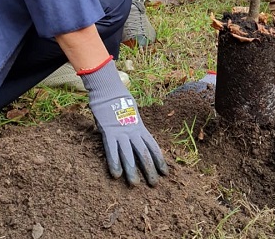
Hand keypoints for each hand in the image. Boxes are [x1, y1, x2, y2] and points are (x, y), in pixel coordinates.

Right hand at [81, 59, 168, 185]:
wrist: (109, 90)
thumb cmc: (120, 102)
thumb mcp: (133, 113)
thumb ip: (135, 126)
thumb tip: (138, 137)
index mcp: (140, 126)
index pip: (153, 146)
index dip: (160, 159)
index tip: (165, 173)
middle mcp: (133, 131)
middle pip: (144, 153)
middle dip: (149, 169)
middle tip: (154, 184)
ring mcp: (121, 131)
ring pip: (129, 154)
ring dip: (132, 170)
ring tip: (135, 184)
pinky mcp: (108, 131)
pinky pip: (111, 149)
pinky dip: (114, 162)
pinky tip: (116, 174)